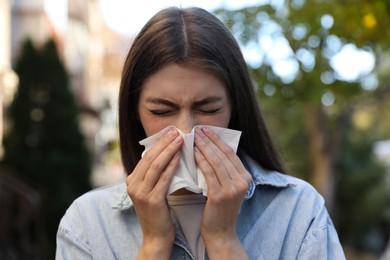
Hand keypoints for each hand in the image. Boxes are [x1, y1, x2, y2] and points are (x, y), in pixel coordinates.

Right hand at [126, 129, 182, 258]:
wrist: (156, 236)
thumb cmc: (159, 212)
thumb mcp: (152, 190)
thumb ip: (155, 174)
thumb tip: (167, 153)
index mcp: (132, 180)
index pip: (146, 156)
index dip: (159, 143)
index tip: (171, 132)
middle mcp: (133, 185)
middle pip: (150, 158)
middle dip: (164, 143)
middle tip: (177, 131)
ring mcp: (140, 193)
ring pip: (156, 165)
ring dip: (169, 150)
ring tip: (180, 139)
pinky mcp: (152, 200)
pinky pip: (164, 178)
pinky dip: (172, 165)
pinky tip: (180, 157)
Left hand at [194, 127, 250, 258]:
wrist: (220, 232)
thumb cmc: (220, 209)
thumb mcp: (227, 187)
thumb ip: (224, 171)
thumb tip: (211, 149)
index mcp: (246, 177)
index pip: (230, 153)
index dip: (218, 140)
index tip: (207, 130)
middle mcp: (242, 181)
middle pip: (224, 155)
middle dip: (210, 140)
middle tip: (198, 129)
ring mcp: (232, 188)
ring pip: (216, 161)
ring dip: (204, 147)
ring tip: (193, 137)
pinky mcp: (220, 195)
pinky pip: (209, 173)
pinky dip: (201, 161)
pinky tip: (193, 153)